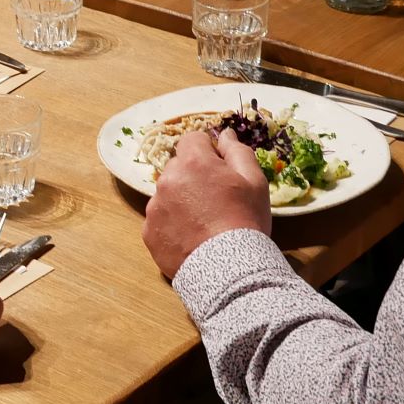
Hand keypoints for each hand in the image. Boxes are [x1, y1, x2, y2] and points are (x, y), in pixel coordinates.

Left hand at [143, 128, 270, 278]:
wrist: (229, 269)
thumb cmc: (246, 220)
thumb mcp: (254, 181)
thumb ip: (237, 151)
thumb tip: (226, 134)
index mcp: (193, 162)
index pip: (192, 140)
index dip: (207, 152)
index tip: (219, 170)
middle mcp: (167, 180)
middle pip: (178, 167)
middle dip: (193, 176)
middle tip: (214, 199)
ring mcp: (155, 207)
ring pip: (167, 193)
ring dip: (181, 200)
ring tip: (203, 222)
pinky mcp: (149, 232)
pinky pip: (159, 219)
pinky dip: (172, 224)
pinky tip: (191, 237)